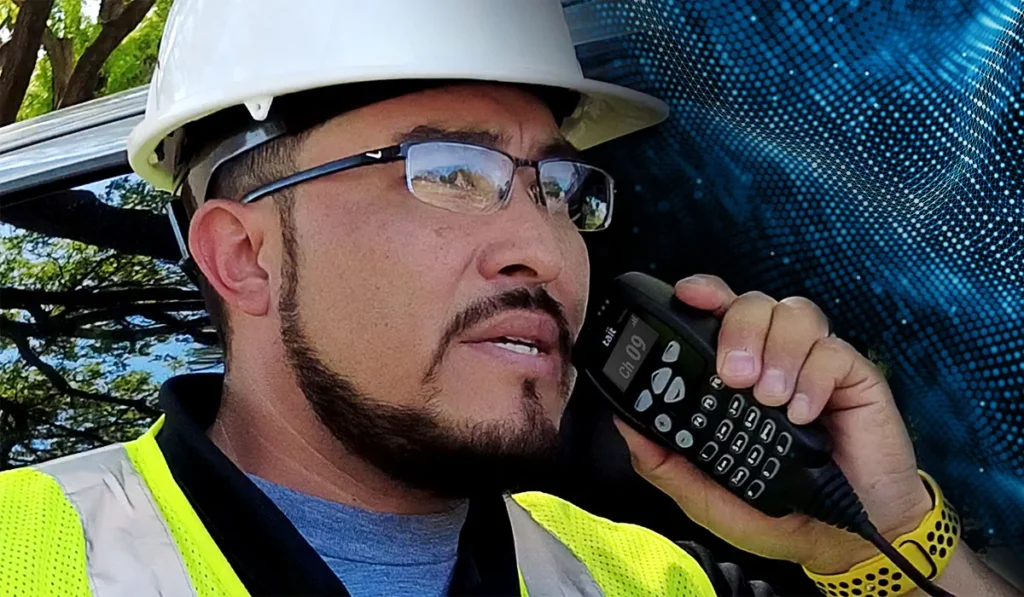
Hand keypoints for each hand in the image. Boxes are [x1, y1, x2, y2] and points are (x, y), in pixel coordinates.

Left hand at [614, 274, 933, 573]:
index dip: (702, 294)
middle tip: (734, 375)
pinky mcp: (853, 376)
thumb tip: (624, 424)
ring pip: (792, 313)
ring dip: (776, 351)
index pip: (716, 314)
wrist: (843, 537)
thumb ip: (662, 462)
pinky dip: (813, 378)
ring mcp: (812, 364)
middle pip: (751, 303)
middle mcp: (771, 359)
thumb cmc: (776, 512)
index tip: (686, 296)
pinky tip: (804, 413)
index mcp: (733, 376)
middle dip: (737, 329)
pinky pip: (832, 349)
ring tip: (770, 399)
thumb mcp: (704, 494)